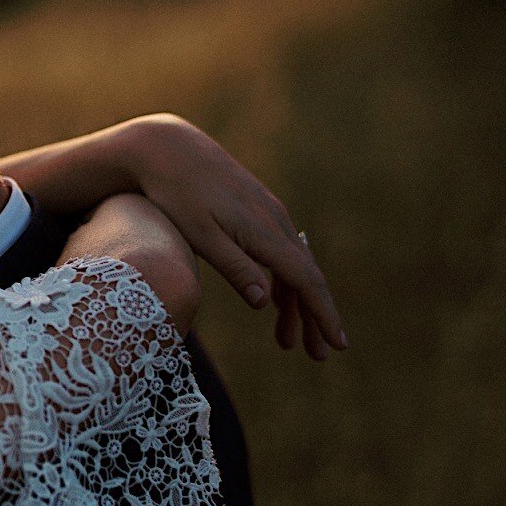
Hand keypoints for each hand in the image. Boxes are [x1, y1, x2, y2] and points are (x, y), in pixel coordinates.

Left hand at [122, 114, 346, 359]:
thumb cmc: (177, 194)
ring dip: (295, 306)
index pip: (305, 281)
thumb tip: (265, 302)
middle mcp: (275, 222)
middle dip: (314, 319)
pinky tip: (275, 302)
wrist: (169, 149)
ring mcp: (269, 215)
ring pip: (293, 267)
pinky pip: (280, 253)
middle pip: (306, 278)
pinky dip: (281, 282)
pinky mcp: (258, 212)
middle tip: (319, 356)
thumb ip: (234, 267)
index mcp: (264, 232)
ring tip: (287, 343)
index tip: (336, 344)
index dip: (322, 315)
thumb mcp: (200, 235)